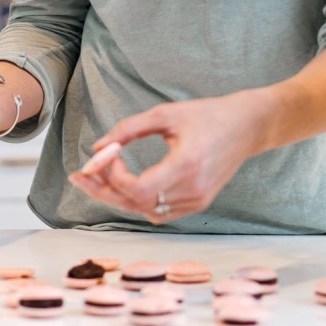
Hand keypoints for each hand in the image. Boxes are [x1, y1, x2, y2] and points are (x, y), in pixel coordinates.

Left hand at [67, 90, 274, 222]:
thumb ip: (128, 129)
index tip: (109, 154)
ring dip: (118, 196)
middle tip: (78, 176)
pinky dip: (137, 201)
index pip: (139, 189)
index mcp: (186, 165)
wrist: (247, 127)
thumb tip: (96, 148)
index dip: (114, 176)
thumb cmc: (206, 114)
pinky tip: (123, 184)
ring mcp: (197, 200)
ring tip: (96, 178)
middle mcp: (193, 189)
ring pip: (145, 211)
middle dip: (103, 191)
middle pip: (136, 204)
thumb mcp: (165, 113)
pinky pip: (159, 211)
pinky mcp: (198, 203)